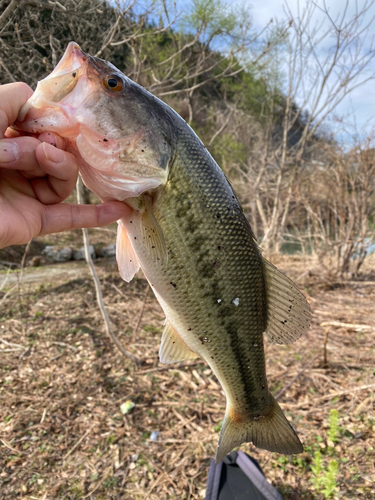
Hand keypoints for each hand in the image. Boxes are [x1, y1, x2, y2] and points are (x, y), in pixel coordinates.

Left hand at [0, 83, 129, 248]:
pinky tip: (121, 208)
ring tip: (42, 160)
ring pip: (65, 179)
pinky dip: (97, 215)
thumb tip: (42, 104)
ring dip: (59, 166)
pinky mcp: (34, 221)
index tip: (57, 117)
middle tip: (38, 144)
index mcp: (4, 139)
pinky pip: (71, 218)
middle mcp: (17, 167)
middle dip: (52, 144)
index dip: (54, 121)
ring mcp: (27, 194)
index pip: (43, 127)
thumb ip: (14, 100)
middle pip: (58, 152)